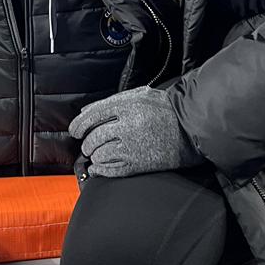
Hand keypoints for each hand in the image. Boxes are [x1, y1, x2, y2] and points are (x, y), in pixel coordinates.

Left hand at [71, 87, 196, 179]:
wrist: (190, 128)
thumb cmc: (165, 109)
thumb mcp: (139, 95)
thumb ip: (112, 101)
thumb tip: (86, 111)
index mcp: (126, 107)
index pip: (91, 116)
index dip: (78, 125)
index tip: (75, 130)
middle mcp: (126, 127)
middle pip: (93, 137)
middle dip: (87, 143)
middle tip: (88, 144)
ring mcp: (132, 147)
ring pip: (100, 155)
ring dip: (94, 156)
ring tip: (97, 154)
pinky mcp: (138, 164)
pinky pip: (110, 170)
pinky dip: (100, 170)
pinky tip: (100, 167)